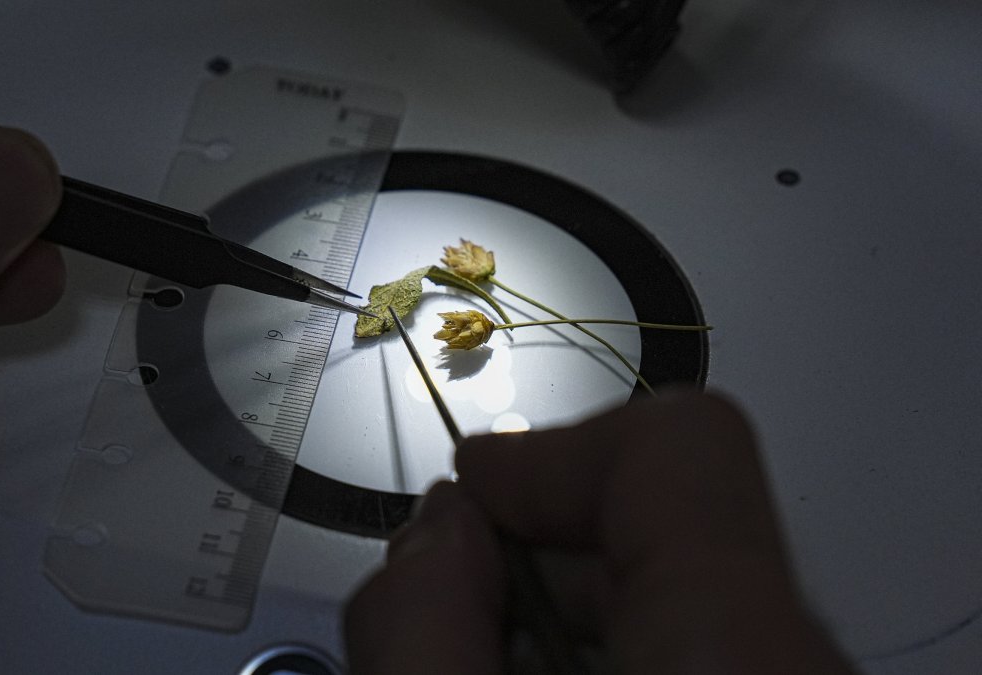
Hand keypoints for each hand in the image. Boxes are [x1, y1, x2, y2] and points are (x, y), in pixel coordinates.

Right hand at [345, 391, 856, 673]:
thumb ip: (418, 629)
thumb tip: (434, 537)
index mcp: (735, 658)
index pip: (676, 445)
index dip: (549, 448)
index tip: (476, 488)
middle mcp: (794, 664)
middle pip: (660, 518)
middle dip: (532, 544)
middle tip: (452, 611)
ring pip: (671, 586)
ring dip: (559, 609)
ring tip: (489, 665)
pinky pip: (696, 641)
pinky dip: (603, 651)